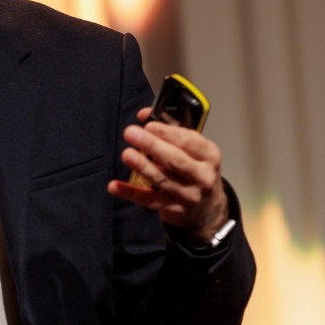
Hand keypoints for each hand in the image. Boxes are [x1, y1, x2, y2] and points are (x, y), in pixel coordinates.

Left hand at [108, 107, 228, 244]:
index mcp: (209, 155)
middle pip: (175, 160)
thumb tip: (144, 114)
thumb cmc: (197, 171)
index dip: (167, 132)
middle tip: (131, 133)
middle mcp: (202, 176)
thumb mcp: (194, 149)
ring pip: (162, 180)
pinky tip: (115, 185)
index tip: (148, 125)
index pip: (188, 141)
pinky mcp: (173, 209)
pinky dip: (131, 192)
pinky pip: (149, 200)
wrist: (207, 208)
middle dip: (152, 145)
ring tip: (127, 154)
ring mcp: (188, 195)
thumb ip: (170, 130)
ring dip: (142, 166)